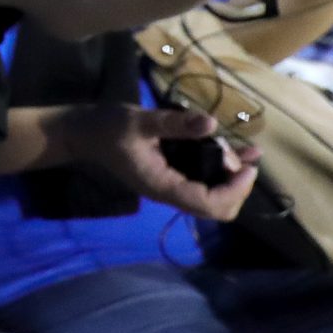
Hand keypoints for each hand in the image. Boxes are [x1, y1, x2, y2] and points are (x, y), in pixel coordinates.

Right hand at [58, 103, 258, 221]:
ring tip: (241, 151)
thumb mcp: (140, 122)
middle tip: (240, 159)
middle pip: (218, 210)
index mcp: (162, 186)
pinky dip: (227, 171)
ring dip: (234, 179)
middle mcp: (170, 192)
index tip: (248, 166)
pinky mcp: (173, 175)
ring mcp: (172, 186)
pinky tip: (243, 151)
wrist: (84, 134)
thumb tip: (211, 123)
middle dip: (237, 187)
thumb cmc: (108, 129)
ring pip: (215, 198)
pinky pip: (206, 182)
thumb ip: (174, 124)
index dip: (235, 190)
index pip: (209, 204)